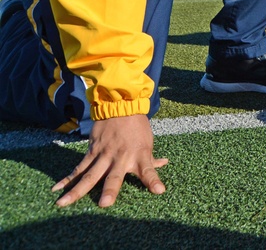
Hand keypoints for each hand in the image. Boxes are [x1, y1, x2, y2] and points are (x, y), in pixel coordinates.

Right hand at [52, 114, 167, 207]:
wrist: (121, 106)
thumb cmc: (137, 127)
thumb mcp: (147, 142)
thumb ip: (151, 159)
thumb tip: (164, 163)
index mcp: (139, 155)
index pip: (149, 170)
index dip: (153, 181)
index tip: (159, 190)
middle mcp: (121, 158)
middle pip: (114, 176)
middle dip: (110, 190)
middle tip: (105, 204)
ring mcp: (104, 155)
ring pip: (89, 176)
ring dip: (77, 191)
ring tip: (63, 203)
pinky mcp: (92, 152)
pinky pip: (79, 168)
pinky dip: (67, 179)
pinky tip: (56, 189)